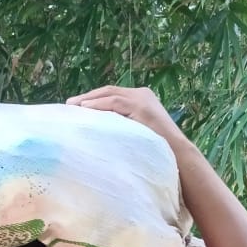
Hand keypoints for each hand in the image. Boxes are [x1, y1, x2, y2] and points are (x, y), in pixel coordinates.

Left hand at [66, 85, 183, 145]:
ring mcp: (142, 99)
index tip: (76, 107)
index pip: (112, 94)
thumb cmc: (156, 151)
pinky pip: (115, 103)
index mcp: (141, 98)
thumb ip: (122, 126)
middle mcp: (141, 94)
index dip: (93, 99)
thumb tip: (100, 131)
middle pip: (108, 91)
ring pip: (109, 94)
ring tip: (73, 106)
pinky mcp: (141, 107)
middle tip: (69, 104)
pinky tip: (85, 109)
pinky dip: (98, 105)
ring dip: (89, 100)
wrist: (178, 156)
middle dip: (87, 97)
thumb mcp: (136, 133)